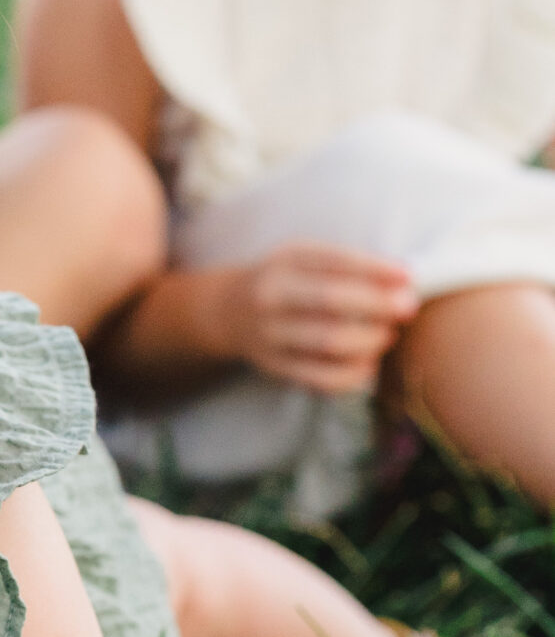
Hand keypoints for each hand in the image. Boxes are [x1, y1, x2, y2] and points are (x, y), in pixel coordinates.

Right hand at [208, 246, 415, 392]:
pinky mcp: (276, 367)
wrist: (228, 311)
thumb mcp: (305, 258)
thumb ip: (348, 265)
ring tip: (385, 335)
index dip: (376, 269)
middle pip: (332, 300)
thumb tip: (404, 281)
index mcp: (284, 262)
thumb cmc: (285, 280)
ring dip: (371, 340)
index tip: (408, 277)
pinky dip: (355, 374)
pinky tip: (367, 363)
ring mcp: (271, 335)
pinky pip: (323, 378)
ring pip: (330, 342)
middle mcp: (272, 296)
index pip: (335, 261)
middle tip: (406, 309)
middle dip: (378, 305)